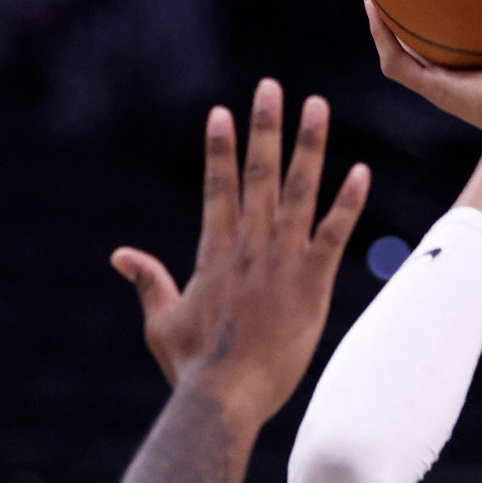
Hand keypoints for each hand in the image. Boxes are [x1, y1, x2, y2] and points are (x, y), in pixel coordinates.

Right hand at [112, 81, 368, 430]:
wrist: (226, 396)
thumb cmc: (193, 367)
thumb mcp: (161, 321)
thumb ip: (149, 281)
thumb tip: (120, 255)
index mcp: (215, 254)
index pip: (218, 189)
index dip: (221, 150)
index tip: (222, 113)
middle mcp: (249, 247)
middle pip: (257, 176)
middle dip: (264, 128)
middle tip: (270, 86)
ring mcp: (282, 262)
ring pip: (297, 192)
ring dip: (307, 146)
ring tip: (316, 106)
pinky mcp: (312, 283)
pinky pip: (334, 234)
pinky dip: (348, 203)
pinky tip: (362, 171)